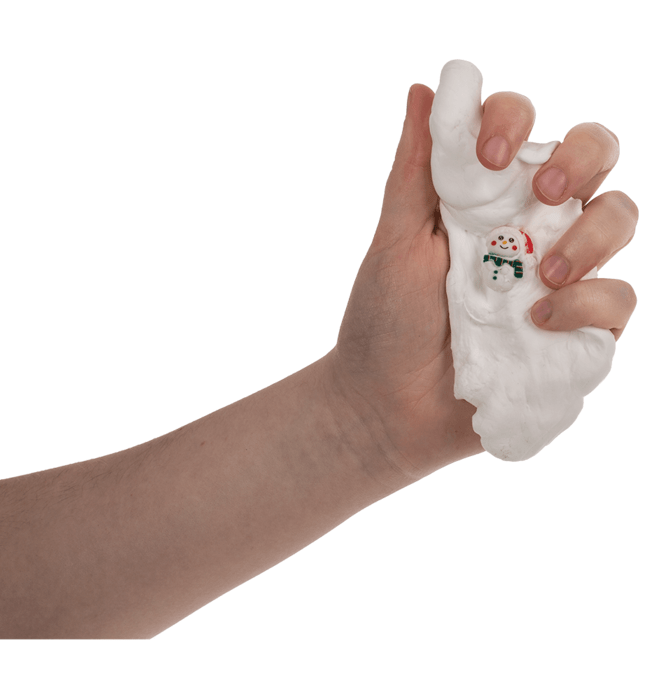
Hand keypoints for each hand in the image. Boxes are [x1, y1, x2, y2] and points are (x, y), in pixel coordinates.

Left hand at [325, 84, 637, 483]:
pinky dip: (588, 304)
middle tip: (541, 192)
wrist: (386, 406)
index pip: (525, 130)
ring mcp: (557, 278)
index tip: (486, 155)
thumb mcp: (396, 241)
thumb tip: (426, 90)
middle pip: (593, 159)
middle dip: (580, 158)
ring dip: (592, 234)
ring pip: (618, 219)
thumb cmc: (384, 321)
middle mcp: (529, 228)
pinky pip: (617, 300)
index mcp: (484, 199)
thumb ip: (416, 170)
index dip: (517, 121)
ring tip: (543, 273)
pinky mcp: (576, 331)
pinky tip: (541, 322)